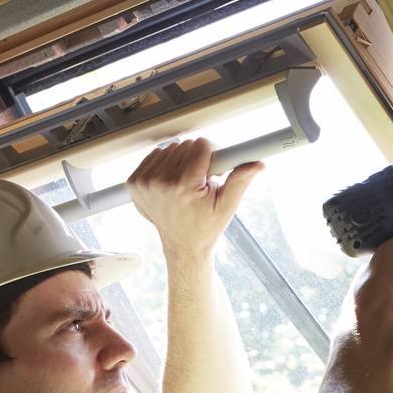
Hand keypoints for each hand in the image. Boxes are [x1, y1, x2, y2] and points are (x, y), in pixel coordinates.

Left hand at [125, 138, 262, 262]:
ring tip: (186, 183)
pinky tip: (171, 183)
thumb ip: (240, 181)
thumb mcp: (226, 206)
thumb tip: (258, 164)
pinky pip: (153, 156)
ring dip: (180, 161)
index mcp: (182, 186)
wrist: (183, 247)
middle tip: (201, 181)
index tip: (215, 170)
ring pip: (169, 148)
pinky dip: (164, 165)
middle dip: (197, 159)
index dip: (213, 155)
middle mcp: (159, 182)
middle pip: (184, 145)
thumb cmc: (205, 227)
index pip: (201, 145)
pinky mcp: (134, 183)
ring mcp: (143, 183)